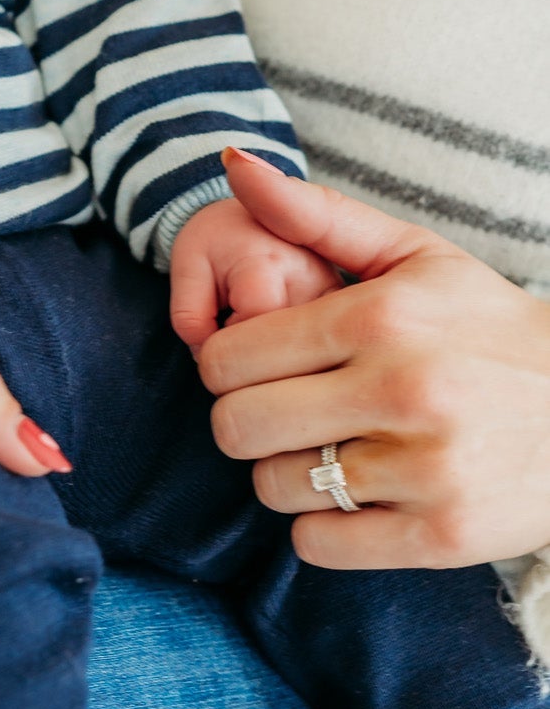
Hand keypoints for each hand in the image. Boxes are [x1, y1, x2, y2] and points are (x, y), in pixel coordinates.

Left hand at [199, 148, 549, 566]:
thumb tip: (231, 162)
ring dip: (283, 473)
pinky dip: (320, 527)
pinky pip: (320, 546)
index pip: (228, 356)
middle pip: (238, 426)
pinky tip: (352, 495)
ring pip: (274, 487)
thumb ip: (313, 212)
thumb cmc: (484, 324)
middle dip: (241, 419)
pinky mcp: (445, 534)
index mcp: (379, 317)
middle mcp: (400, 390)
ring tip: (321, 449)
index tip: (252, 366)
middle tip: (276, 411)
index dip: (224, 364)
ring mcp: (425, 467)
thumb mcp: (411, 253)